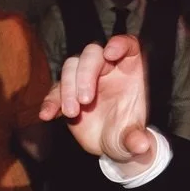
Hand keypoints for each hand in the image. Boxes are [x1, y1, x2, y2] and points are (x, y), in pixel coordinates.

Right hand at [37, 35, 157, 170]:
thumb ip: (137, 140)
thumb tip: (141, 146)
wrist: (109, 146)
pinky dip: (50, 101)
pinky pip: (55, 90)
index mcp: (129, 73)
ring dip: (68, 89)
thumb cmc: (126, 135)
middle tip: (86, 101)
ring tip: (72, 113)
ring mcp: (84, 79)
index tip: (110, 54)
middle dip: (85, 74)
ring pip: (70, 68)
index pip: (128, 46)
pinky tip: (47, 115)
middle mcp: (106, 70)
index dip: (120, 44)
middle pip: (92, 54)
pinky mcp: (67, 93)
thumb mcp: (133, 140)